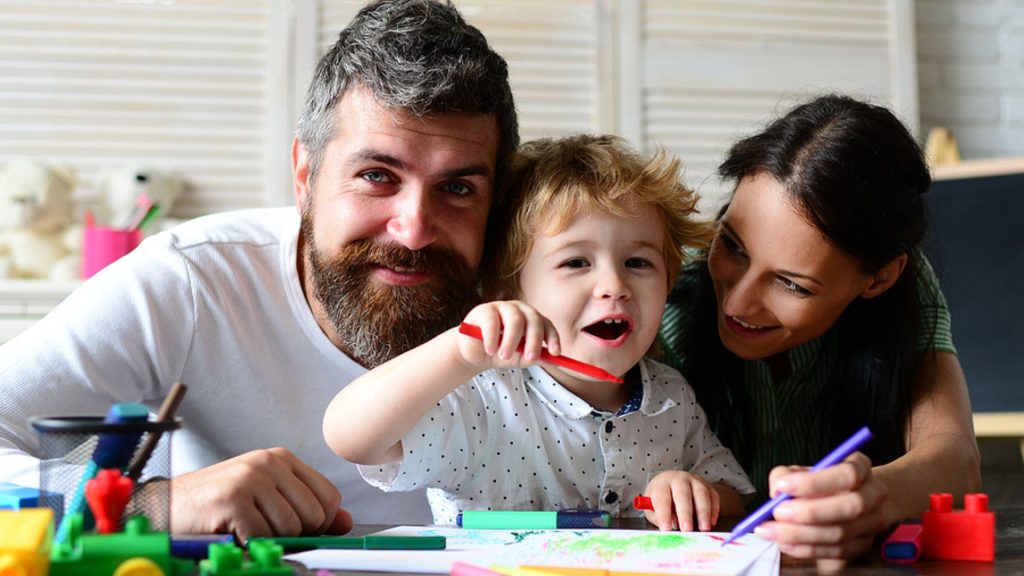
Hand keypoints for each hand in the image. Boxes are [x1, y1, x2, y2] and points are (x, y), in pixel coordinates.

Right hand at [169, 447, 352, 541]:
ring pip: (291, 529)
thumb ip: (307, 509)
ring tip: (243, 527)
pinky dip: (249, 545)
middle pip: (315, 515)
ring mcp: (250, 479)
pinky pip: (264, 537)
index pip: (329, 497)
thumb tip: (345, 522)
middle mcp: (268, 463)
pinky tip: (231, 532)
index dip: (319, 523)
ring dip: (268, 539)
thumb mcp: (267, 500)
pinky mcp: (233, 500)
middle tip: (262, 528)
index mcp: (281, 459)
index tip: (296, 528)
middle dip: (294, 534)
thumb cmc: (216, 506)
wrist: (165, 508)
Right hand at [458, 301, 559, 368]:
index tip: (555, 353)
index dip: (552, 337)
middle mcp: (519, 309)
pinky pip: (492, 322)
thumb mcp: (519, 358)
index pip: (546, 324)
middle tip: (530, 358)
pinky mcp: (483, 310)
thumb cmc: (499, 353)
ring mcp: (501, 307)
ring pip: (515, 320)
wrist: (473, 354)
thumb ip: (534, 357)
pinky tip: (490, 350)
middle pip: (533, 319)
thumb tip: (552, 360)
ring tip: (503, 356)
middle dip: (534, 340)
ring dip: (512, 341)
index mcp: (531, 319)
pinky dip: (493, 339)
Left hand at [642, 471, 719, 531]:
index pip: (662, 498)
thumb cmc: (663, 499)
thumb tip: (672, 525)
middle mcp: (679, 479)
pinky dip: (714, 510)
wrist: (676, 484)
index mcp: (662, 484)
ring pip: (701, 494)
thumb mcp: (653, 507)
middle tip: (686, 529)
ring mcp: (695, 481)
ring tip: (703, 528)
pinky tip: (711, 522)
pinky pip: (713, 497)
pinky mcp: (708, 486)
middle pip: (683, 494)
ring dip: (703, 512)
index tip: (666, 528)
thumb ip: (658, 517)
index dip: (663, 514)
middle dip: (685, 513)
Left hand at [755, 452, 888, 558]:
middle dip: (810, 512)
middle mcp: (873, 494)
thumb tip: (777, 491)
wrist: (850, 498)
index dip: (813, 482)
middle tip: (778, 512)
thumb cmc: (821, 482)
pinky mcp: (863, 544)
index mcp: (860, 467)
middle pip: (849, 507)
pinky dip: (806, 549)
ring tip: (772, 531)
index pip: (846, 475)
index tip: (783, 486)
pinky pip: (836, 551)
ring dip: (802, 534)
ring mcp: (872, 522)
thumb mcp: (802, 470)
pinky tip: (785, 543)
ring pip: (841, 533)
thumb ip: (786, 476)